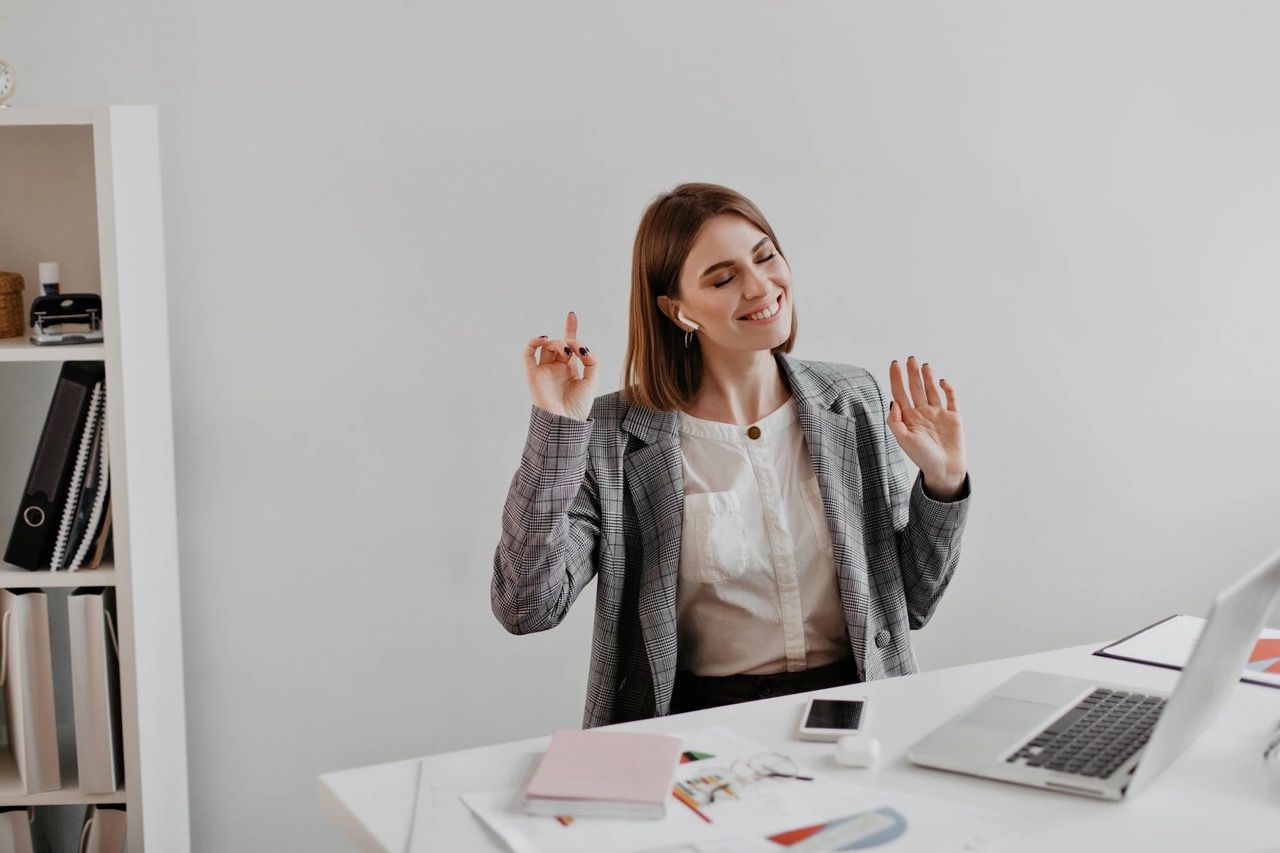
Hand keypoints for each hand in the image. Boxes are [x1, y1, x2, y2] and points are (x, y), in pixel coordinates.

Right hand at [525, 311, 598, 421]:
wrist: (565, 421)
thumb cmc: (578, 406)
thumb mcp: (592, 380)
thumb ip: (591, 361)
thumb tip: (581, 347)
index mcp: (570, 369)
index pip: (569, 345)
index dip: (570, 329)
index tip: (571, 315)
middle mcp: (556, 368)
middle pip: (560, 344)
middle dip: (569, 340)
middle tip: (576, 351)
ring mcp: (544, 370)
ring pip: (547, 346)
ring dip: (557, 343)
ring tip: (565, 352)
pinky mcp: (533, 373)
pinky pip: (528, 353)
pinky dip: (534, 342)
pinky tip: (544, 340)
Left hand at [887, 356, 966, 497]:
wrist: (944, 469)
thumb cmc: (922, 457)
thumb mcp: (903, 440)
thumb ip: (895, 421)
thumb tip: (893, 401)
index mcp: (908, 418)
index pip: (900, 393)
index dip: (896, 379)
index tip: (894, 364)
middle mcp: (922, 412)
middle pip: (915, 388)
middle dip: (912, 374)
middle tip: (910, 359)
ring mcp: (938, 413)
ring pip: (931, 390)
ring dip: (927, 377)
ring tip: (924, 365)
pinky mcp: (953, 416)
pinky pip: (950, 398)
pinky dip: (947, 389)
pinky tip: (941, 381)